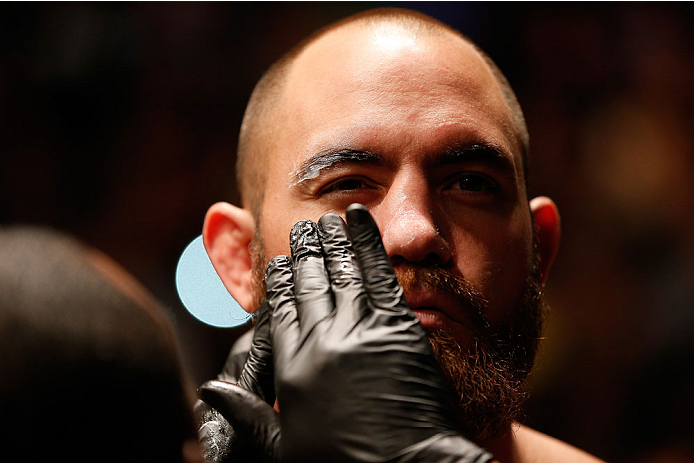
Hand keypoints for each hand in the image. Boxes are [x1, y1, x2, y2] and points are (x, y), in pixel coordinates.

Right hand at [201, 204, 493, 461]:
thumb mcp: (283, 445)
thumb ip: (246, 412)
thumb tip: (208, 388)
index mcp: (293, 365)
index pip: (280, 307)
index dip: (277, 280)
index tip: (276, 260)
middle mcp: (323, 340)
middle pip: (309, 282)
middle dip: (304, 252)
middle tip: (303, 227)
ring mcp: (362, 329)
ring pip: (341, 271)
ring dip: (334, 241)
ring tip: (328, 220)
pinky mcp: (399, 327)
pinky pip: (380, 275)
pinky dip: (369, 243)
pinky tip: (360, 220)